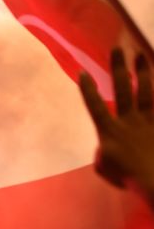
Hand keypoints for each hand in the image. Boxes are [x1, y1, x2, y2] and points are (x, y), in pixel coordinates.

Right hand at [80, 48, 153, 205]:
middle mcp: (128, 121)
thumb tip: (105, 147)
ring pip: (145, 92)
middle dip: (118, 68)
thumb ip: (103, 154)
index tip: (83, 72)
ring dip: (143, 72)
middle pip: (122, 90)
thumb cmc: (126, 178)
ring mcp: (147, 121)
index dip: (88, 89)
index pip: (95, 106)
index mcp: (109, 133)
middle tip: (118, 48)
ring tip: (142, 55)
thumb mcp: (104, 168)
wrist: (153, 180)